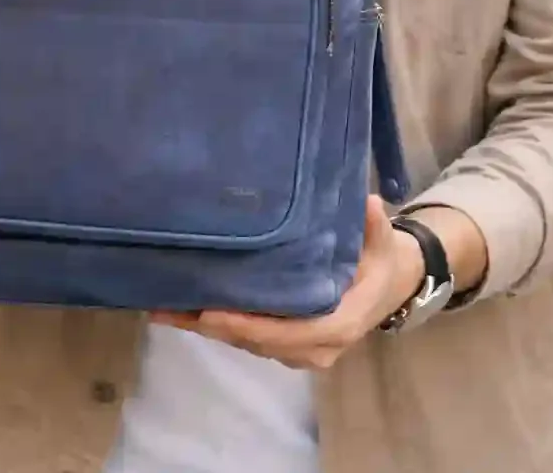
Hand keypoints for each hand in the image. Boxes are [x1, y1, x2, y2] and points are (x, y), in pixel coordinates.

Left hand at [150, 196, 425, 370]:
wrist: (388, 287)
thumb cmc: (380, 260)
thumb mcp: (382, 241)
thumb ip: (373, 225)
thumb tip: (367, 203)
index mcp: (339, 324)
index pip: (288, 333)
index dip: (248, 326)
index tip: (212, 314)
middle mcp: (316, 346)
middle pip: (258, 341)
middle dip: (215, 326)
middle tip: (171, 307)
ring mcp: (298, 350)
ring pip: (247, 343)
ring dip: (207, 328)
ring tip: (164, 308)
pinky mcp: (284, 344)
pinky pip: (247, 338)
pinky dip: (216, 326)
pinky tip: (181, 310)